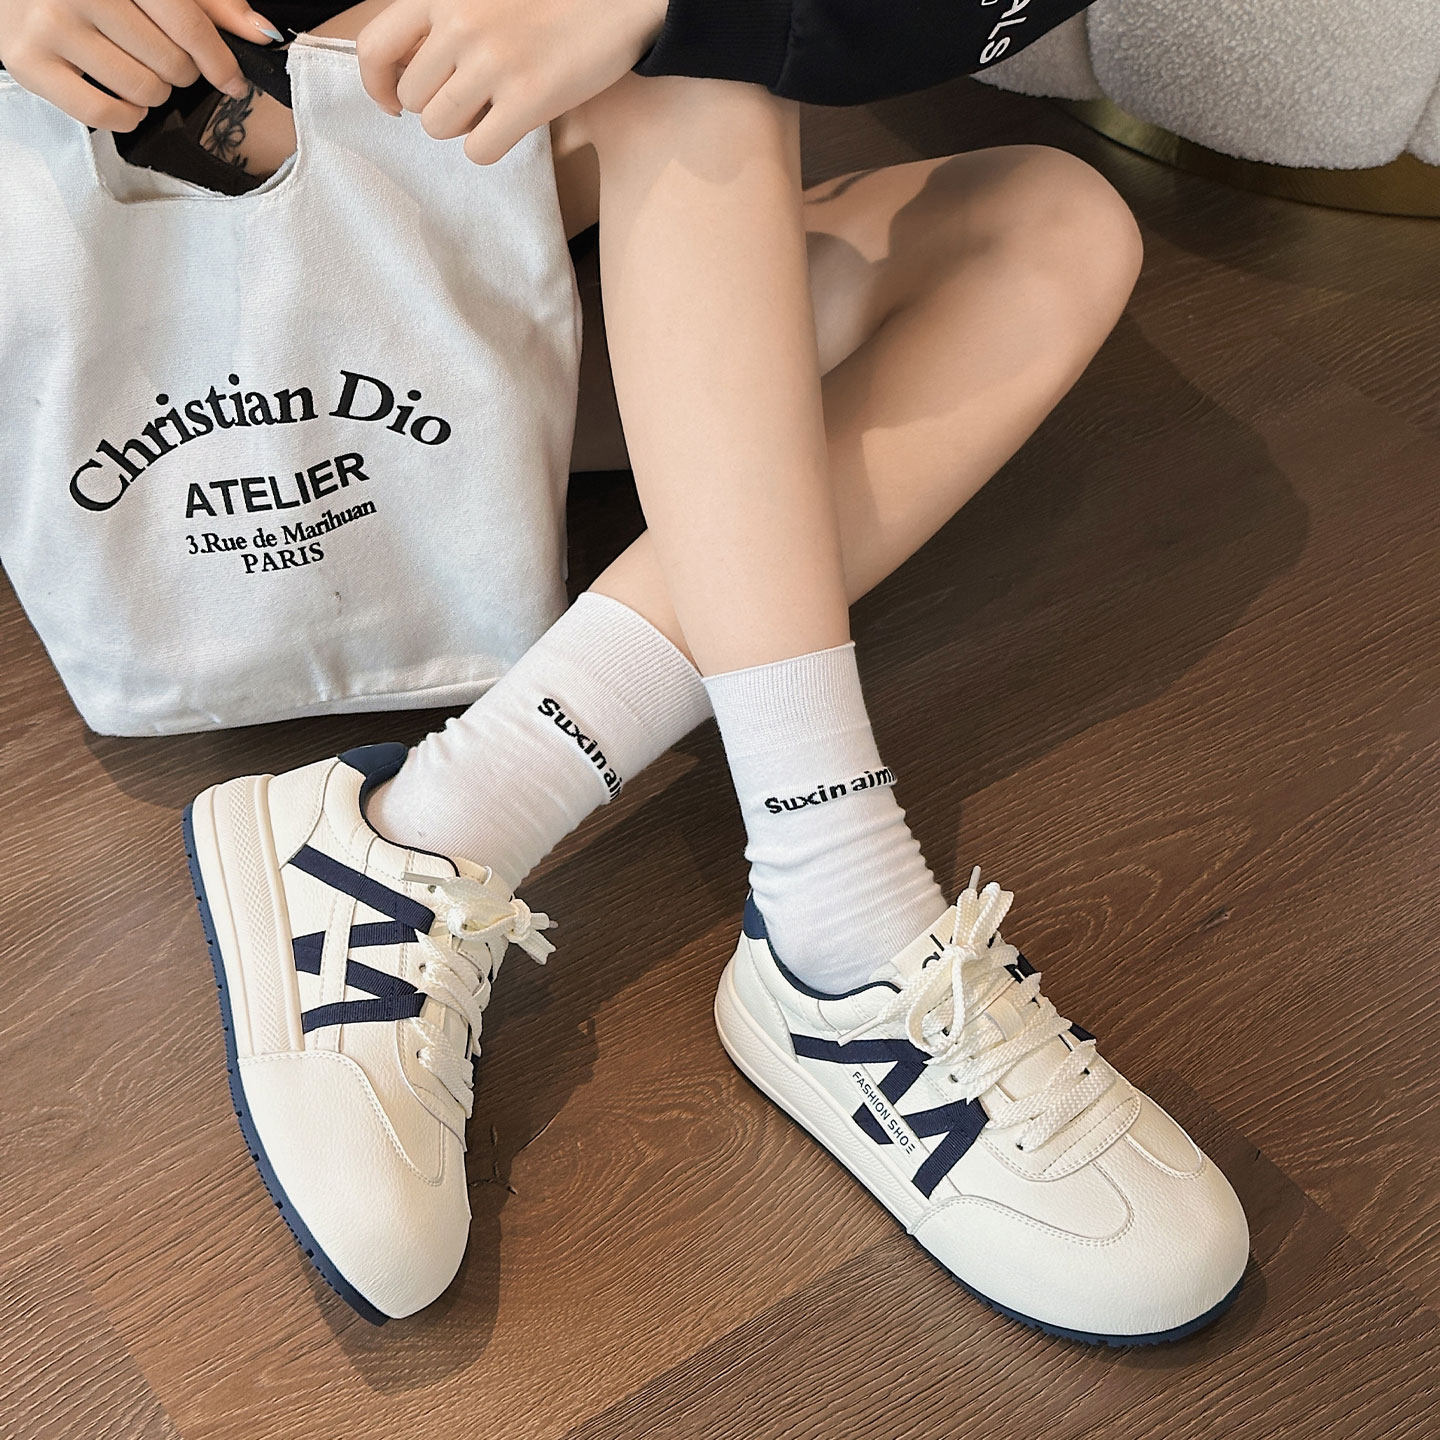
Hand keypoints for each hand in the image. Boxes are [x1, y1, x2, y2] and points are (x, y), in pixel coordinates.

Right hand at [0, 0, 283, 130]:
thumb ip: (208, 3)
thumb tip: (262, 33)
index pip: (187, 24)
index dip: (220, 60)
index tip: (234, 81)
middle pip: (170, 64)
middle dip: (178, 70)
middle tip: (156, 57)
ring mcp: (48, 24)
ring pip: (143, 91)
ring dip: (152, 92)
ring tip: (132, 69)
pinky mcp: (27, 62)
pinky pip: (105, 115)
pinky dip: (125, 115)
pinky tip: (120, 96)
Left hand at [356, 0, 665, 164]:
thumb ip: (442, 20)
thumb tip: (403, 76)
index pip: (375, 49)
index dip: (377, 86)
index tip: (393, 103)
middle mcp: (460, 24)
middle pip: (413, 99)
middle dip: (437, 107)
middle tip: (473, 98)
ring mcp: (494, 62)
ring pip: (440, 128)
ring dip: (463, 128)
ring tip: (494, 107)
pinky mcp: (529, 97)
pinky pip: (479, 150)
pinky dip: (491, 146)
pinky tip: (513, 124)